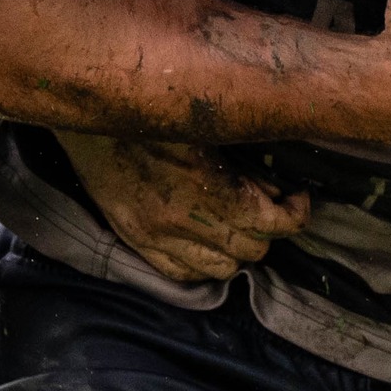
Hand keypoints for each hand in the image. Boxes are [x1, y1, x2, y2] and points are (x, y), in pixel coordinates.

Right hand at [60, 130, 308, 282]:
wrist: (92, 120)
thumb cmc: (153, 115)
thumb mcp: (207, 131)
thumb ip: (242, 165)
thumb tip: (272, 189)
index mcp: (205, 187)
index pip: (270, 224)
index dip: (295, 214)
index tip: (298, 199)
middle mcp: (181, 222)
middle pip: (251, 250)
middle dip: (269, 230)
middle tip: (269, 205)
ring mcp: (156, 237)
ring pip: (221, 269)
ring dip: (238, 249)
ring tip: (238, 223)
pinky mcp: (135, 242)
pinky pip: (182, 275)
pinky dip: (203, 264)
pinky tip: (207, 241)